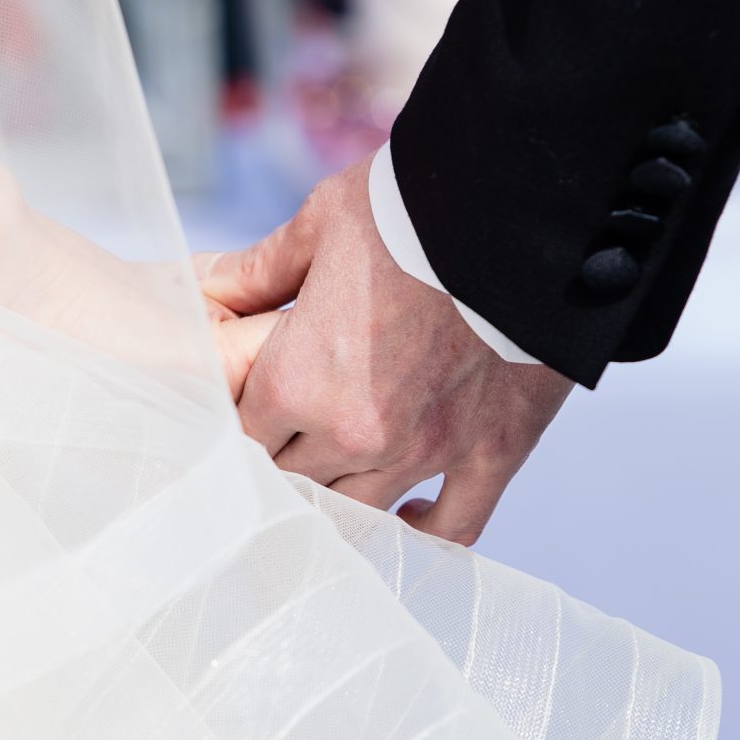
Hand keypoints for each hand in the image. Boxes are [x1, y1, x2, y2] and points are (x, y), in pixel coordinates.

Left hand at [200, 161, 573, 544]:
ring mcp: (427, 450)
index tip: (255, 407)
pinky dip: (426, 531)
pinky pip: (454, 524)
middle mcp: (356, 432)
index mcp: (299, 380)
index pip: (246, 436)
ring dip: (346, 493)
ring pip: (362, 510)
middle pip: (297, 480)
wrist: (524, 215)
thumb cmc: (415, 208)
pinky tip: (410, 518)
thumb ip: (264, 269)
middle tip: (297, 434)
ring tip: (343, 471)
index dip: (247, 420)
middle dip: (291, 457)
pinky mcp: (492, 452)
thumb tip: (215, 291)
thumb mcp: (323, 221)